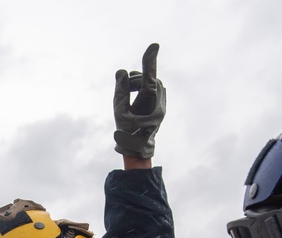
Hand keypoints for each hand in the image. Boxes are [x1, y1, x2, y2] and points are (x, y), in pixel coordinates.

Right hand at [113, 43, 165, 158]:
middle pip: (146, 78)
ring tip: (128, 96)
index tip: (155, 45)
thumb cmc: (127, 132)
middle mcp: (159, 100)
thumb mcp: (119, 111)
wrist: (139, 148)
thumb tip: (122, 71)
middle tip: (122, 89)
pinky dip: (142, 89)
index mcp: (149, 103)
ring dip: (137, 84)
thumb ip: (120, 90)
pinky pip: (153, 88)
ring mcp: (163, 102)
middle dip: (133, 80)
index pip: (149, 76)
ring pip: (150, 82)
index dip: (150, 60)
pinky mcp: (162, 103)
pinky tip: (135, 100)